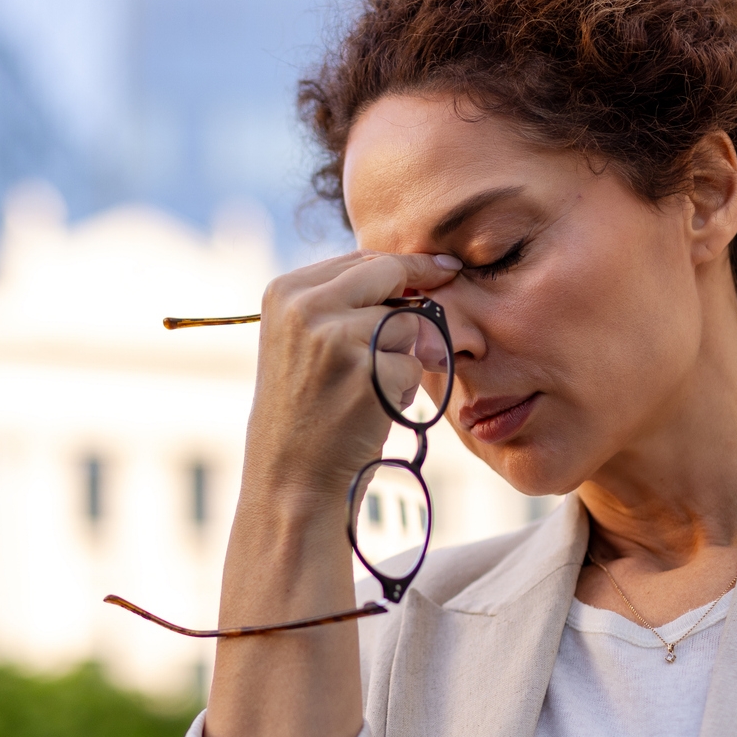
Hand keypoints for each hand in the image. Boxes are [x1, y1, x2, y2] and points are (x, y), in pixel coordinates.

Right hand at [242, 249, 460, 507]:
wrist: (292, 476)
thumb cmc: (306, 411)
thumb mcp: (303, 342)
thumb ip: (342, 303)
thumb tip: (411, 275)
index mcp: (285, 292)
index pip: (360, 260)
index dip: (404, 264)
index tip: (440, 266)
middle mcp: (305, 306)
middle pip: (388, 274)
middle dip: (423, 282)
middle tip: (451, 280)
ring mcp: (336, 336)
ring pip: (407, 321)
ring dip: (405, 355)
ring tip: (371, 388)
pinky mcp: (367, 370)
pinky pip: (415, 361)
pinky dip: (407, 386)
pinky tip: (376, 408)